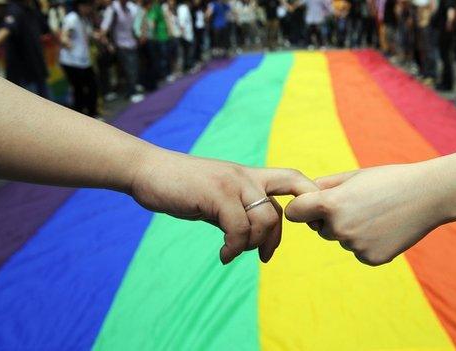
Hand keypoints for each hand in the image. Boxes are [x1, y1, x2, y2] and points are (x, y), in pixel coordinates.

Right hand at [129, 147, 317, 263]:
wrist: (148, 171)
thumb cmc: (181, 187)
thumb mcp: (216, 199)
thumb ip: (237, 211)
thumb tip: (252, 236)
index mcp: (249, 176)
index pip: (293, 179)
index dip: (308, 198)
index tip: (303, 226)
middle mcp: (247, 176)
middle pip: (289, 197)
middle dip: (282, 233)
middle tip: (266, 256)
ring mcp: (233, 183)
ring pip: (265, 218)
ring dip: (254, 244)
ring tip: (234, 253)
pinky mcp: (217, 193)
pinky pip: (239, 228)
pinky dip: (235, 248)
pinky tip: (224, 255)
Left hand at [285, 164, 447, 265]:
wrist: (428, 195)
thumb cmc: (388, 180)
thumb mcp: (353, 176)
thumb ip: (323, 186)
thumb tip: (301, 197)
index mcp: (331, 204)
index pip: (294, 213)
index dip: (301, 208)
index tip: (310, 205)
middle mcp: (340, 227)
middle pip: (319, 229)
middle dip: (330, 219)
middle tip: (358, 205)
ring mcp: (355, 246)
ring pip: (341, 239)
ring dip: (351, 230)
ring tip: (376, 214)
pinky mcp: (370, 259)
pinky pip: (358, 251)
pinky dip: (367, 242)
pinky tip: (385, 228)